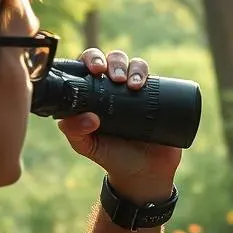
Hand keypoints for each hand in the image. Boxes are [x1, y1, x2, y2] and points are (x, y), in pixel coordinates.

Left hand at [56, 47, 181, 202]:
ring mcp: (136, 91)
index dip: (91, 59)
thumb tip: (86, 115)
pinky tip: (144, 83)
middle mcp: (115, 88)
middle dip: (114, 62)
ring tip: (133, 85)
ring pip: (134, 64)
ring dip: (133, 67)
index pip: (89, 66)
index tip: (95, 69)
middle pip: (113, 60)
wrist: (144, 173)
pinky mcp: (157, 97)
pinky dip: (148, 74)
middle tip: (115, 77)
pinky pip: (154, 77)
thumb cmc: (111, 158)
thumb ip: (75, 132)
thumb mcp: (88, 147)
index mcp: (94, 94)